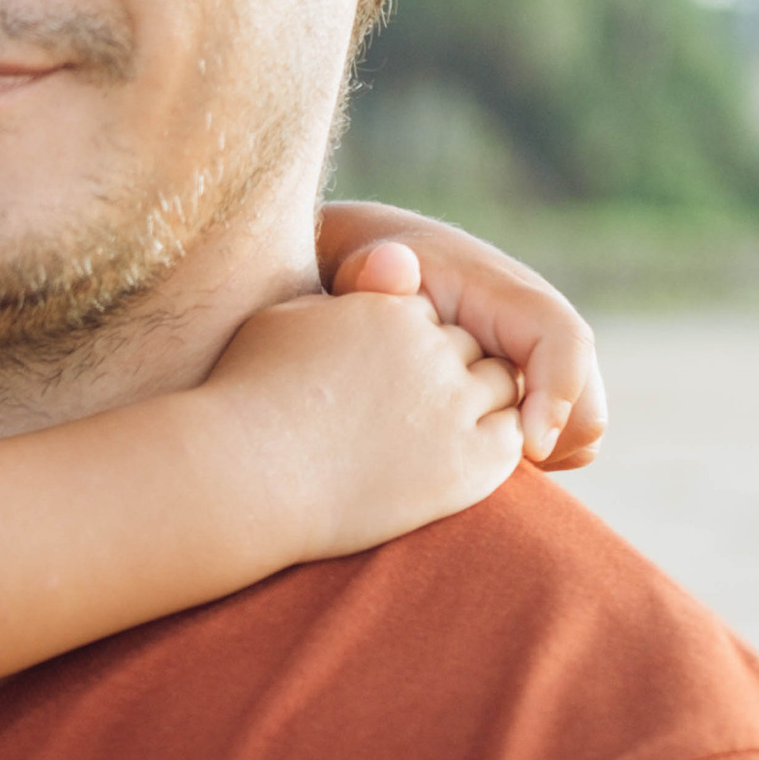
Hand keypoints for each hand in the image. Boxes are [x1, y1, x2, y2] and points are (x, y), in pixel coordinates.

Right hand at [208, 286, 522, 565]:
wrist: (247, 475)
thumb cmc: (245, 401)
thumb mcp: (283, 324)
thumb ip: (334, 301)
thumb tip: (361, 284)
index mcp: (391, 310)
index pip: (432, 315)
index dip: (413, 347)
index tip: (384, 381)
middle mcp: (432, 350)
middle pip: (471, 348)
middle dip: (450, 373)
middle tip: (412, 414)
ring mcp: (455, 405)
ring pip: (500, 387)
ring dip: (477, 406)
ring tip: (430, 439)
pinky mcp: (469, 462)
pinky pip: (512, 440)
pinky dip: (494, 444)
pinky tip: (453, 463)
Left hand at [319, 202, 605, 472]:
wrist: (384, 280)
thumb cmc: (373, 280)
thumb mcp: (370, 269)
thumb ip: (376, 272)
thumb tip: (391, 264)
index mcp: (512, 297)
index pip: (565, 341)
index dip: (558, 396)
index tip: (527, 449)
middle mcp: (544, 333)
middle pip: (587, 399)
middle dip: (556, 442)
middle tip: (497, 472)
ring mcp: (545, 365)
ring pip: (581, 429)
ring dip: (545, 455)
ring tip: (480, 467)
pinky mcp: (535, 391)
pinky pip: (561, 440)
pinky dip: (532, 458)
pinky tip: (477, 463)